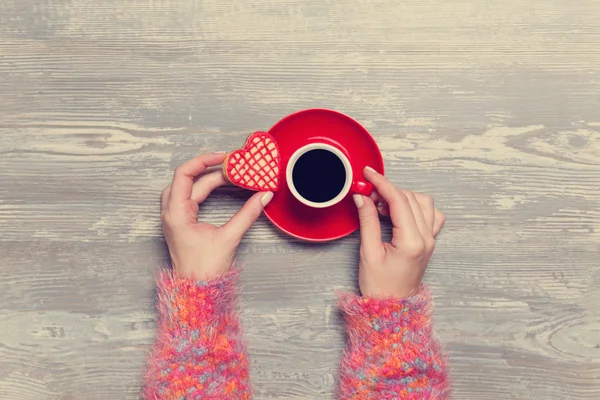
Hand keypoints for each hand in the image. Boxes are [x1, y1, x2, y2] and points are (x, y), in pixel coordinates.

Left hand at [160, 152, 273, 279]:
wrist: (196, 291)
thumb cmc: (205, 270)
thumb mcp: (229, 238)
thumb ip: (247, 214)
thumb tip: (264, 196)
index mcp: (176, 213)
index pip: (184, 174)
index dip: (204, 161)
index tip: (224, 157)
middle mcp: (171, 212)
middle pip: (187, 179)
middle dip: (210, 169)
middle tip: (233, 167)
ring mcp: (174, 218)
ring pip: (186, 187)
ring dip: (205, 178)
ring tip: (227, 174)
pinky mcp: (181, 223)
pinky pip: (188, 197)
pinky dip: (202, 189)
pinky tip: (217, 187)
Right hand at [353, 167, 445, 298]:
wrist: (392, 306)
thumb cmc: (380, 286)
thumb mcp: (368, 252)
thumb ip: (367, 221)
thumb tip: (362, 197)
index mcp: (412, 242)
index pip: (399, 201)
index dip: (382, 183)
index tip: (368, 174)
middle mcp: (426, 239)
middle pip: (410, 198)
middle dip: (388, 190)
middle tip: (368, 193)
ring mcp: (431, 240)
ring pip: (423, 202)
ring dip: (402, 197)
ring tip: (382, 205)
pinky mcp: (429, 241)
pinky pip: (430, 214)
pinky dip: (416, 206)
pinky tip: (400, 212)